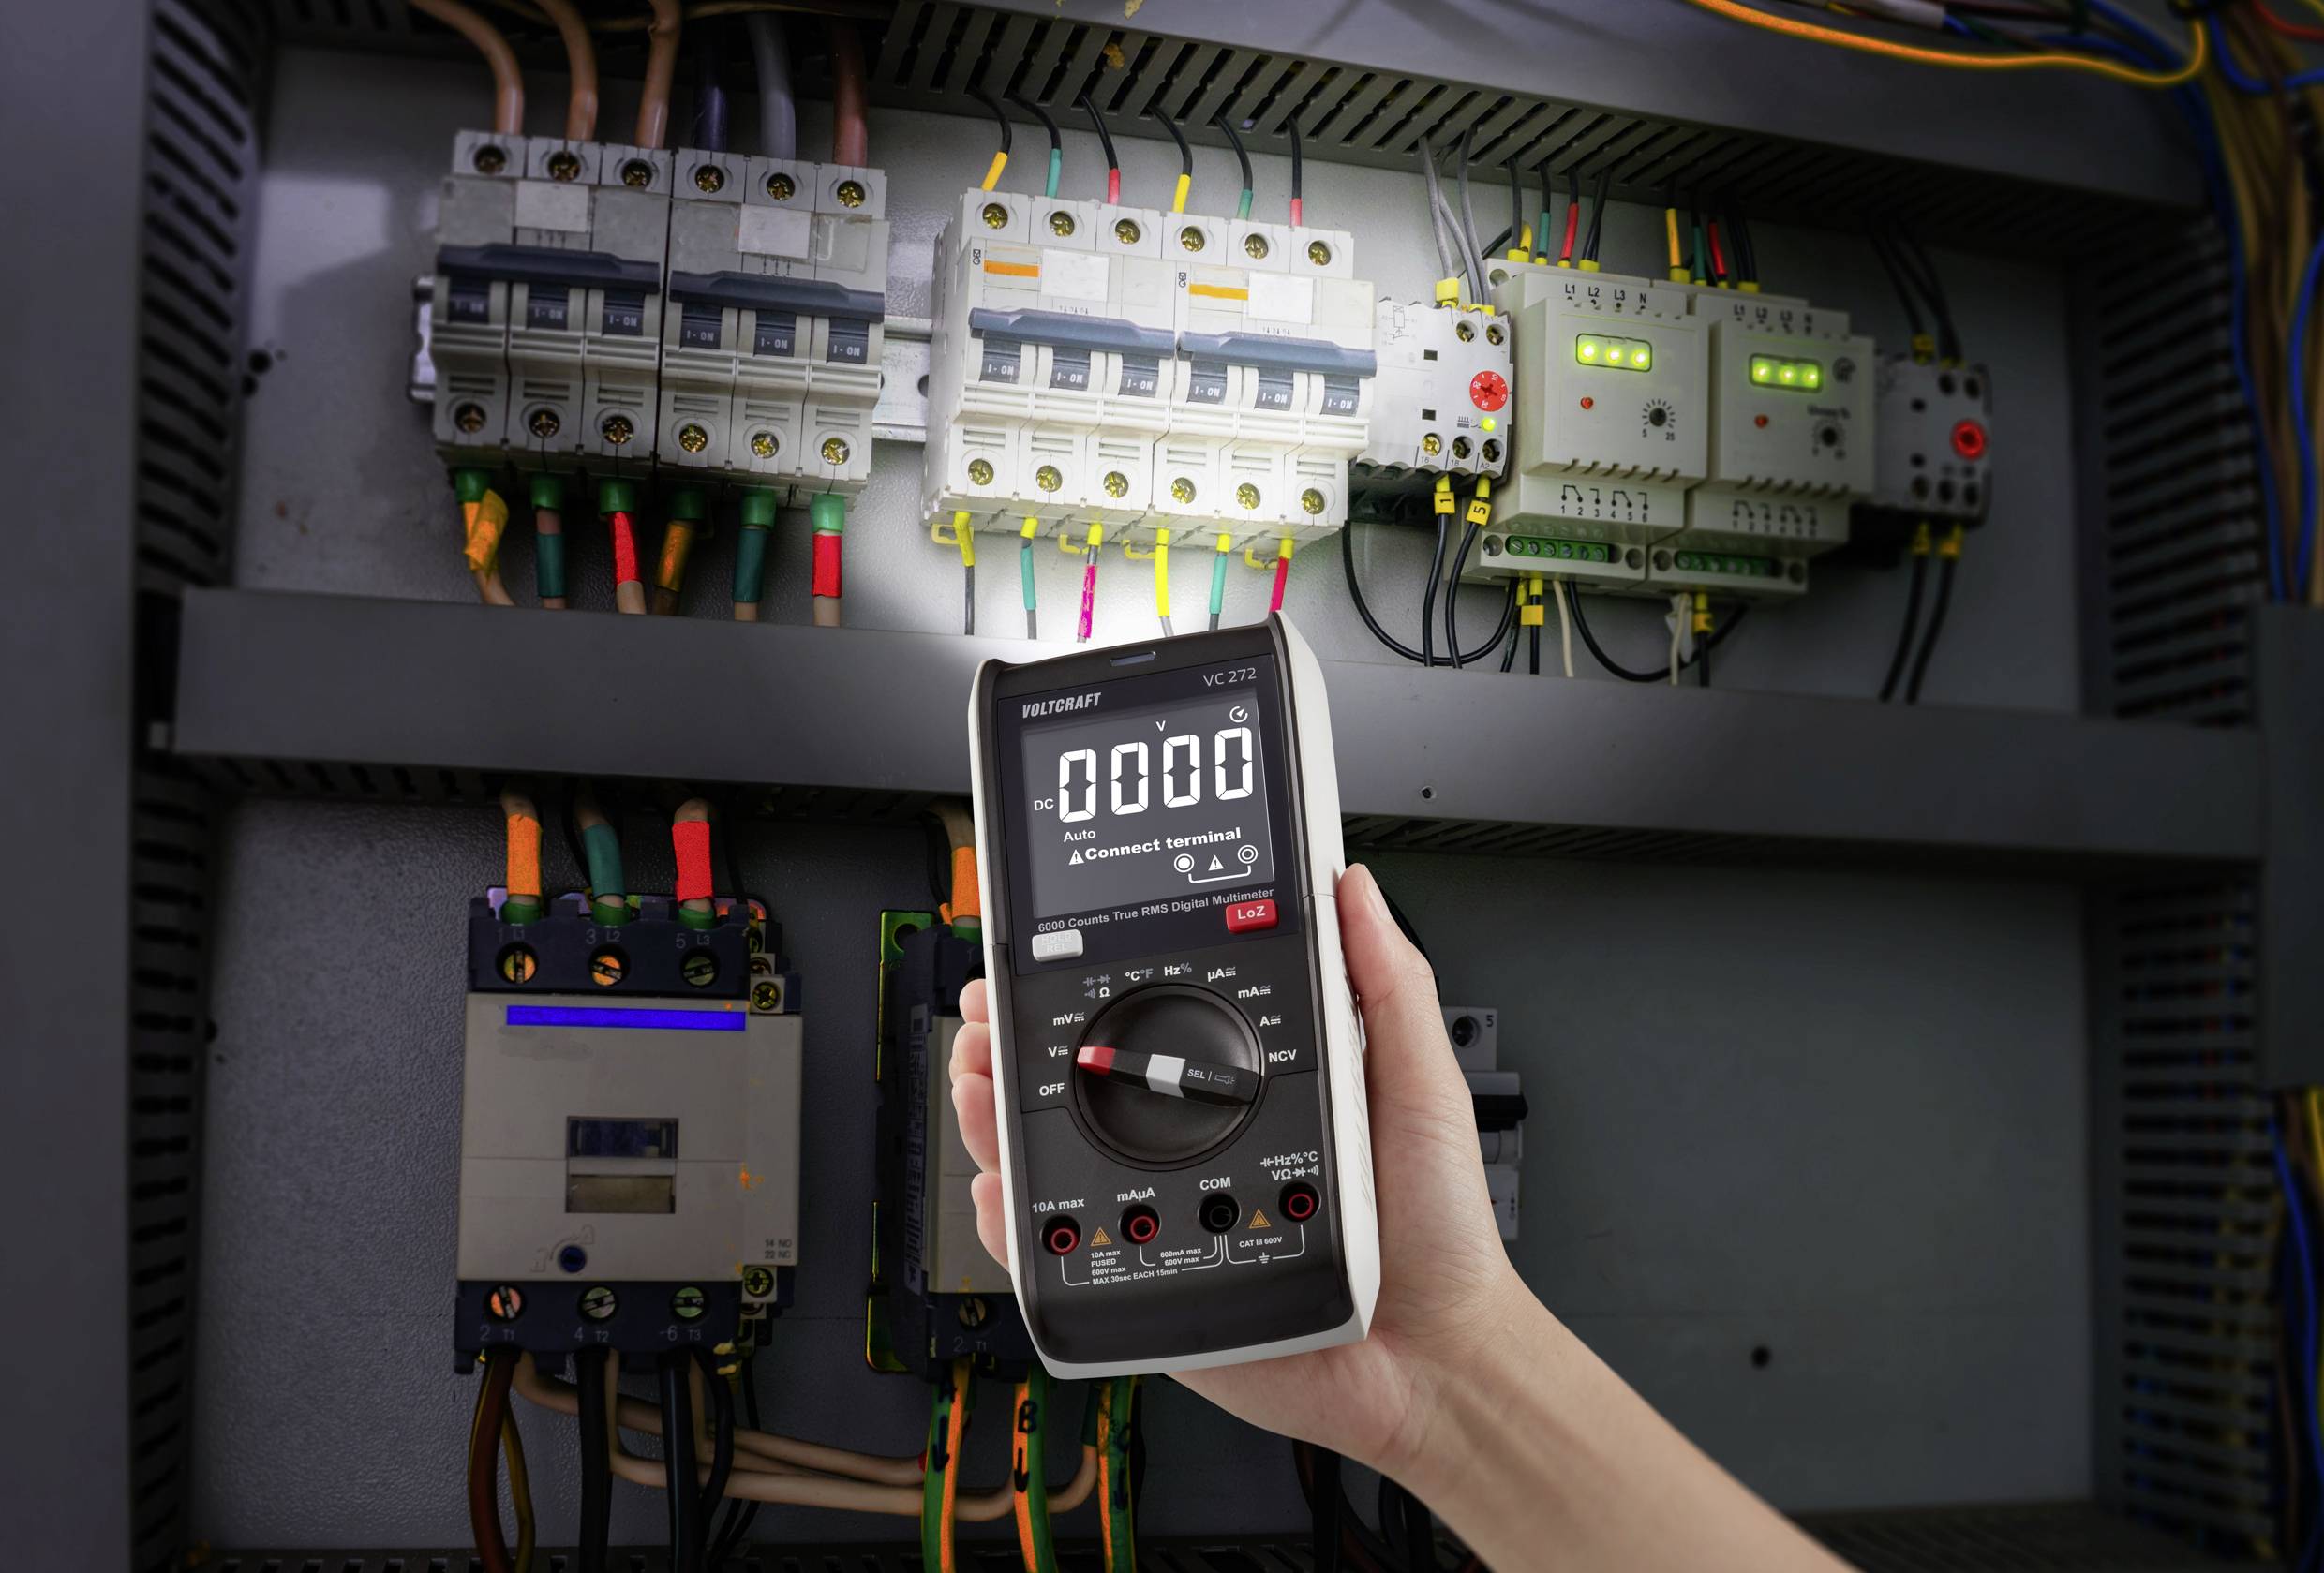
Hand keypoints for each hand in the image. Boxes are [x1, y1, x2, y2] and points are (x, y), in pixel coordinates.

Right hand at [947, 863, 1523, 1480]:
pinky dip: (1012, 1227)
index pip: (1155, 1020)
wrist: (1434, 1356)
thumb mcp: (1418, 1082)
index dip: (1088, 980)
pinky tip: (999, 1187)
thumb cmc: (1435, 1229)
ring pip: (1057, 1160)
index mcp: (1252, 1089)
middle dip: (1017, 1041)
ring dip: (998, 1116)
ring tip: (980, 1081)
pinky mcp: (1153, 1281)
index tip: (1044, 948)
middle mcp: (1199, 1146)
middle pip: (1082, 1084)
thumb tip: (1351, 885)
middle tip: (989, 1012)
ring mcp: (1170, 1212)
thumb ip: (1386, 983)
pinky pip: (1060, 1258)